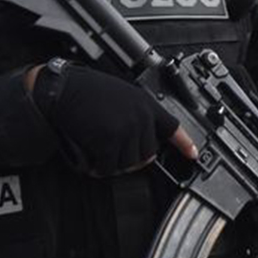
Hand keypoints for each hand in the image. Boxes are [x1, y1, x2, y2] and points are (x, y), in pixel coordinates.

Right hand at [25, 61, 197, 175]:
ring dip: (113, 165)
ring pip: (128, 164)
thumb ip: (135, 114)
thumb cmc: (88, 90)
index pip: (172, 126)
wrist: (64, 88)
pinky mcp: (109, 140)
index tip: (192, 155)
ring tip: (100, 156)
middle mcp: (141, 116)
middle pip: (147, 154)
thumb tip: (139, 138)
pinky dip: (99, 169)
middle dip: (130, 159)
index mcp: (146, 104)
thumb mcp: (122, 96)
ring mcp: (126, 128)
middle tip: (112, 156)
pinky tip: (91, 163)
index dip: (184, 143)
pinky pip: (109, 167)